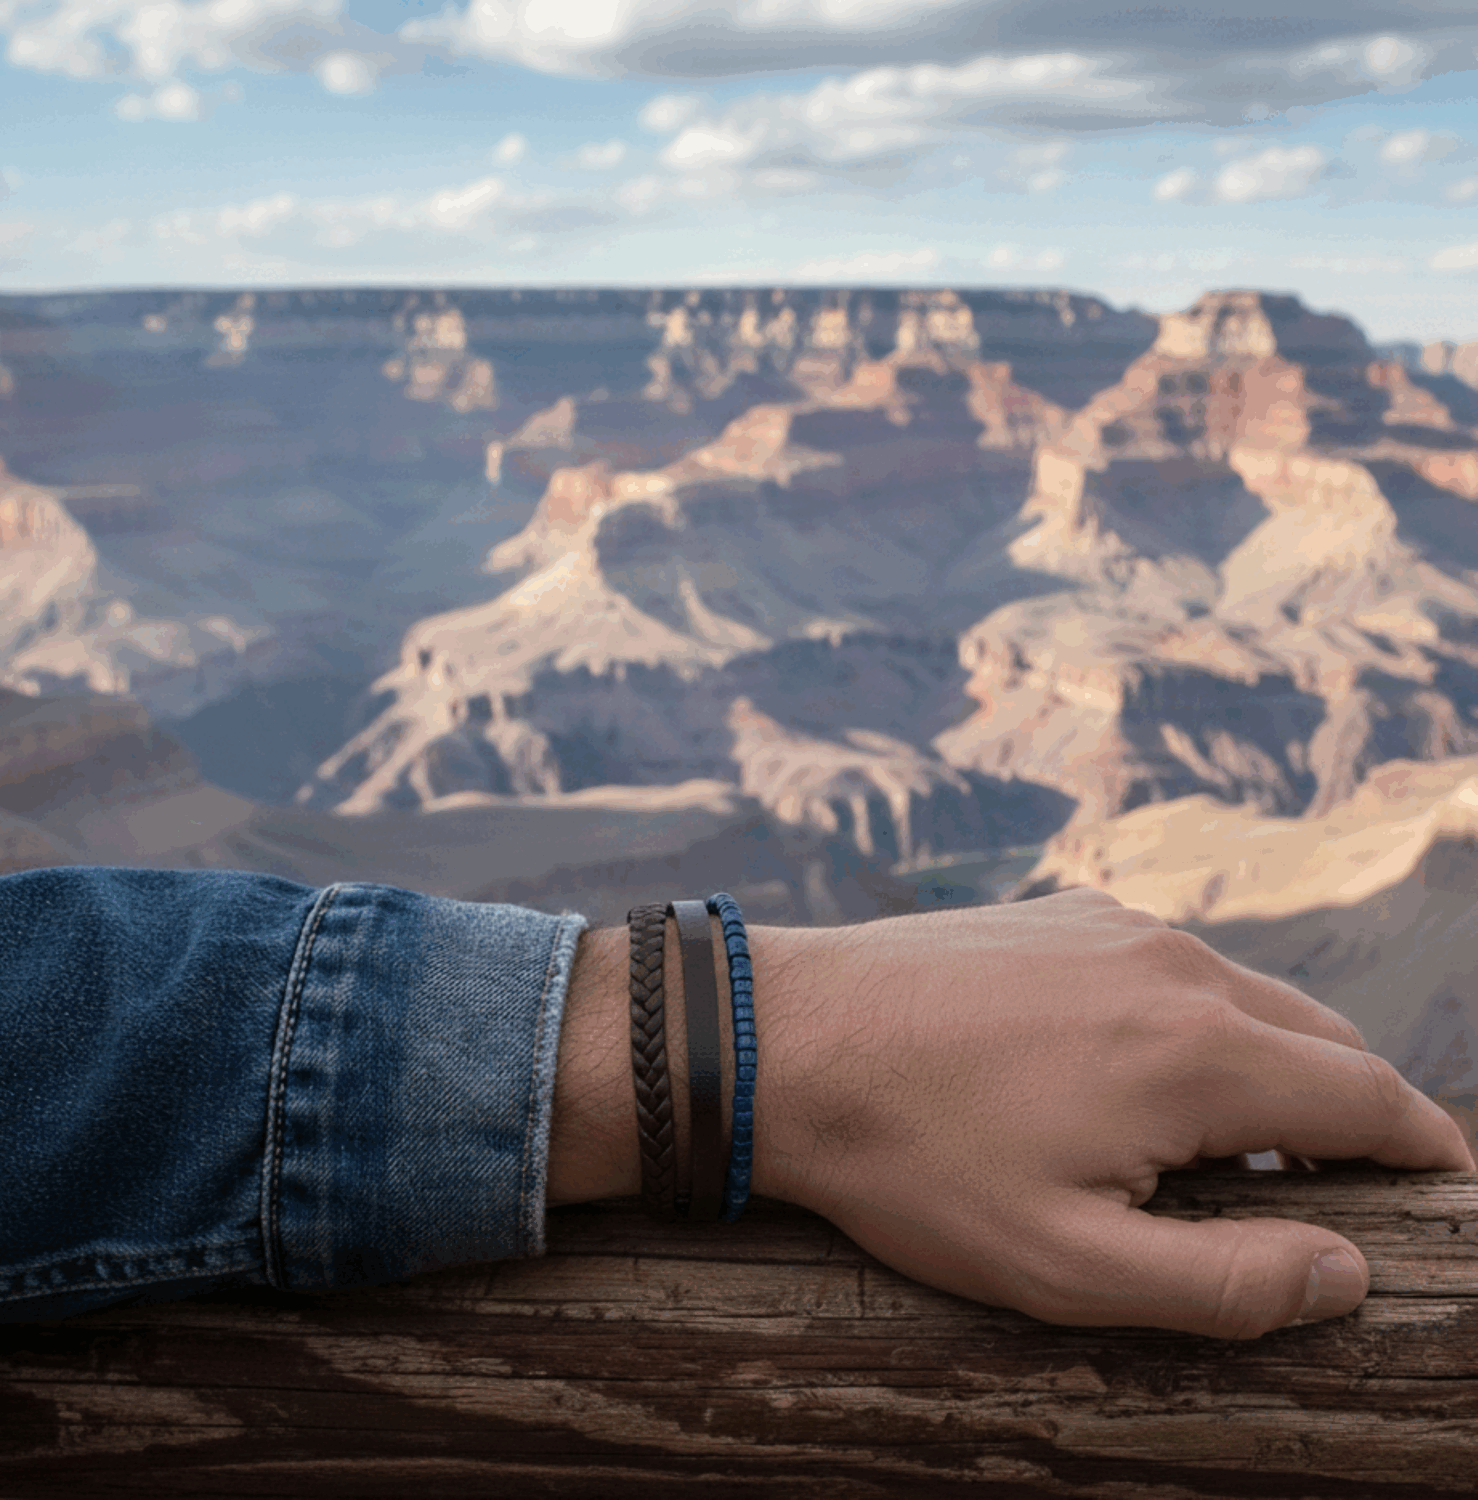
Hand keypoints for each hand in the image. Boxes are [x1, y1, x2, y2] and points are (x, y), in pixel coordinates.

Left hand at [747, 889, 1476, 1340]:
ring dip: (1266, 1062)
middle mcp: (1175, 963)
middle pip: (1320, 1038)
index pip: (1371, 1097)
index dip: (1424, 1152)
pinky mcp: (1061, 910)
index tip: (1443, 1190)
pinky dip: (1193, 1017)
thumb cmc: (915, 1160)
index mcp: (1199, 1049)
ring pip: (1244, 993)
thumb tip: (1346, 1269)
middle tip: (1335, 1186)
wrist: (785, 1036)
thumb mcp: (1067, 1264)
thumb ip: (1228, 1281)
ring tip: (1231, 1143)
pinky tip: (1137, 1070)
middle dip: (1350, 1111)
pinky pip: (1166, 963)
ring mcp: (1113, 922)